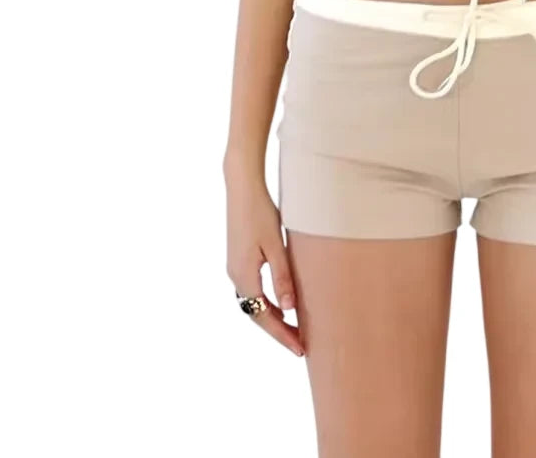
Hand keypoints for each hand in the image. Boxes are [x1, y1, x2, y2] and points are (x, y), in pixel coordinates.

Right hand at [225, 170, 304, 356]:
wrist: (241, 187)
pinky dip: (267, 301)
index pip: (264, 316)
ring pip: (253, 302)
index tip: (300, 349)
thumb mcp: (276, 246)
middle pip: (257, 313)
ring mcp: (234, 267)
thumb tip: (290, 309)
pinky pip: (252, 289)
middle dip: (278, 330)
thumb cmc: (260, 212)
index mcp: (244, 276)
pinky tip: (282, 300)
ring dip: (272, 316)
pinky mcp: (238, 258)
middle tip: (300, 344)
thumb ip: (283, 277)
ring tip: (294, 328)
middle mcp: (235, 276)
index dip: (282, 335)